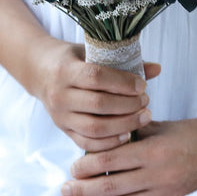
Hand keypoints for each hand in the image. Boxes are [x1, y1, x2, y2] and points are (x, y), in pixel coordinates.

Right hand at [28, 39, 159, 151]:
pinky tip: (127, 135)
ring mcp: (60, 115)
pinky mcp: (63, 130)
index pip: (95, 78)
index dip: (122, 83)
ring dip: (124, 125)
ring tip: (143, 117)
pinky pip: (87, 143)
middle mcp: (59, 95)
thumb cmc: (72, 60)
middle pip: (98, 105)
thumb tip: (157, 69)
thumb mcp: (91, 52)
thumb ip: (123, 62)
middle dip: (128, 105)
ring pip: (94, 128)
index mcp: (65, 70)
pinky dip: (109, 143)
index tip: (142, 85)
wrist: (39, 72)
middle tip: (146, 102)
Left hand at [60, 112, 196, 195]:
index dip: (88, 166)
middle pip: (112, 186)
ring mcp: (166, 193)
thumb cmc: (183, 133)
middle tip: (64, 192)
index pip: (112, 160)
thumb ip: (126, 135)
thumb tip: (92, 145)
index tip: (72, 169)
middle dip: (84, 191)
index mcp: (154, 150)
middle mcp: (159, 174)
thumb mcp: (154, 127)